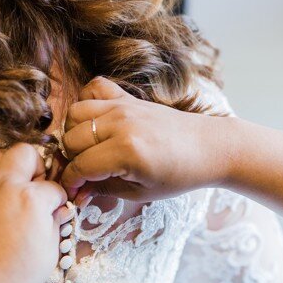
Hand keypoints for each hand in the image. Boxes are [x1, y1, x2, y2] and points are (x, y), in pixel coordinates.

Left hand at [0, 136, 69, 282]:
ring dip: (5, 161)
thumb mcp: (49, 254)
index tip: (56, 214)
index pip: (54, 188)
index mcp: (31, 199)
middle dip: (36, 166)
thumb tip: (57, 211)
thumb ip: (55, 225)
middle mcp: (4, 187)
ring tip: (12, 177)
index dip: (59, 201)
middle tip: (37, 189)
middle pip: (25, 154)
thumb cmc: (12, 276)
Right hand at [59, 77, 231, 202]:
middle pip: (71, 140)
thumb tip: (76, 194)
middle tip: (85, 171)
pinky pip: (94, 88)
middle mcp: (121, 124)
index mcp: (126, 152)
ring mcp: (123, 107)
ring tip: (88, 147)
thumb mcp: (140, 192)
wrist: (211, 147)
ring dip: (74, 132)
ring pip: (75, 114)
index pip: (79, 167)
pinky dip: (88, 102)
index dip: (71, 182)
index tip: (74, 190)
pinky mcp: (128, 97)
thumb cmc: (180, 174)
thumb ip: (102, 189)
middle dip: (72, 160)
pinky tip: (95, 120)